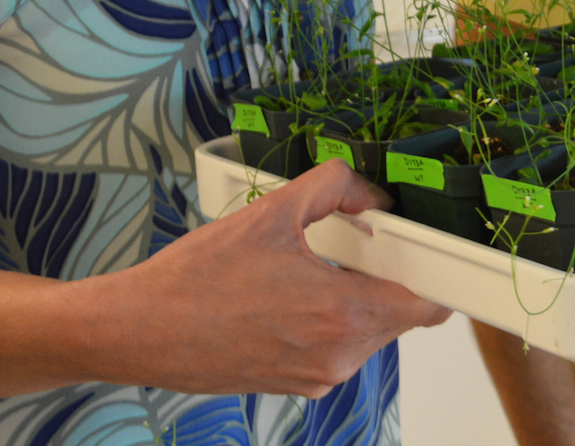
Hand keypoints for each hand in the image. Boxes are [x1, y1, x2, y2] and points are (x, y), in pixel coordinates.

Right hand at [84, 160, 450, 395]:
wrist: (139, 331)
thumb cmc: (196, 279)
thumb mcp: (270, 212)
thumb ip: (332, 188)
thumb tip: (369, 193)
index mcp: (342, 314)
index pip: (426, 306)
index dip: (435, 275)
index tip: (425, 249)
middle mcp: (337, 356)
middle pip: (397, 317)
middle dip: (387, 277)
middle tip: (359, 241)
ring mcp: (315, 377)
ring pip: (365, 333)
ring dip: (354, 298)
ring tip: (312, 265)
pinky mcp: (292, 385)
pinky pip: (332, 347)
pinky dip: (326, 320)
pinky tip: (288, 292)